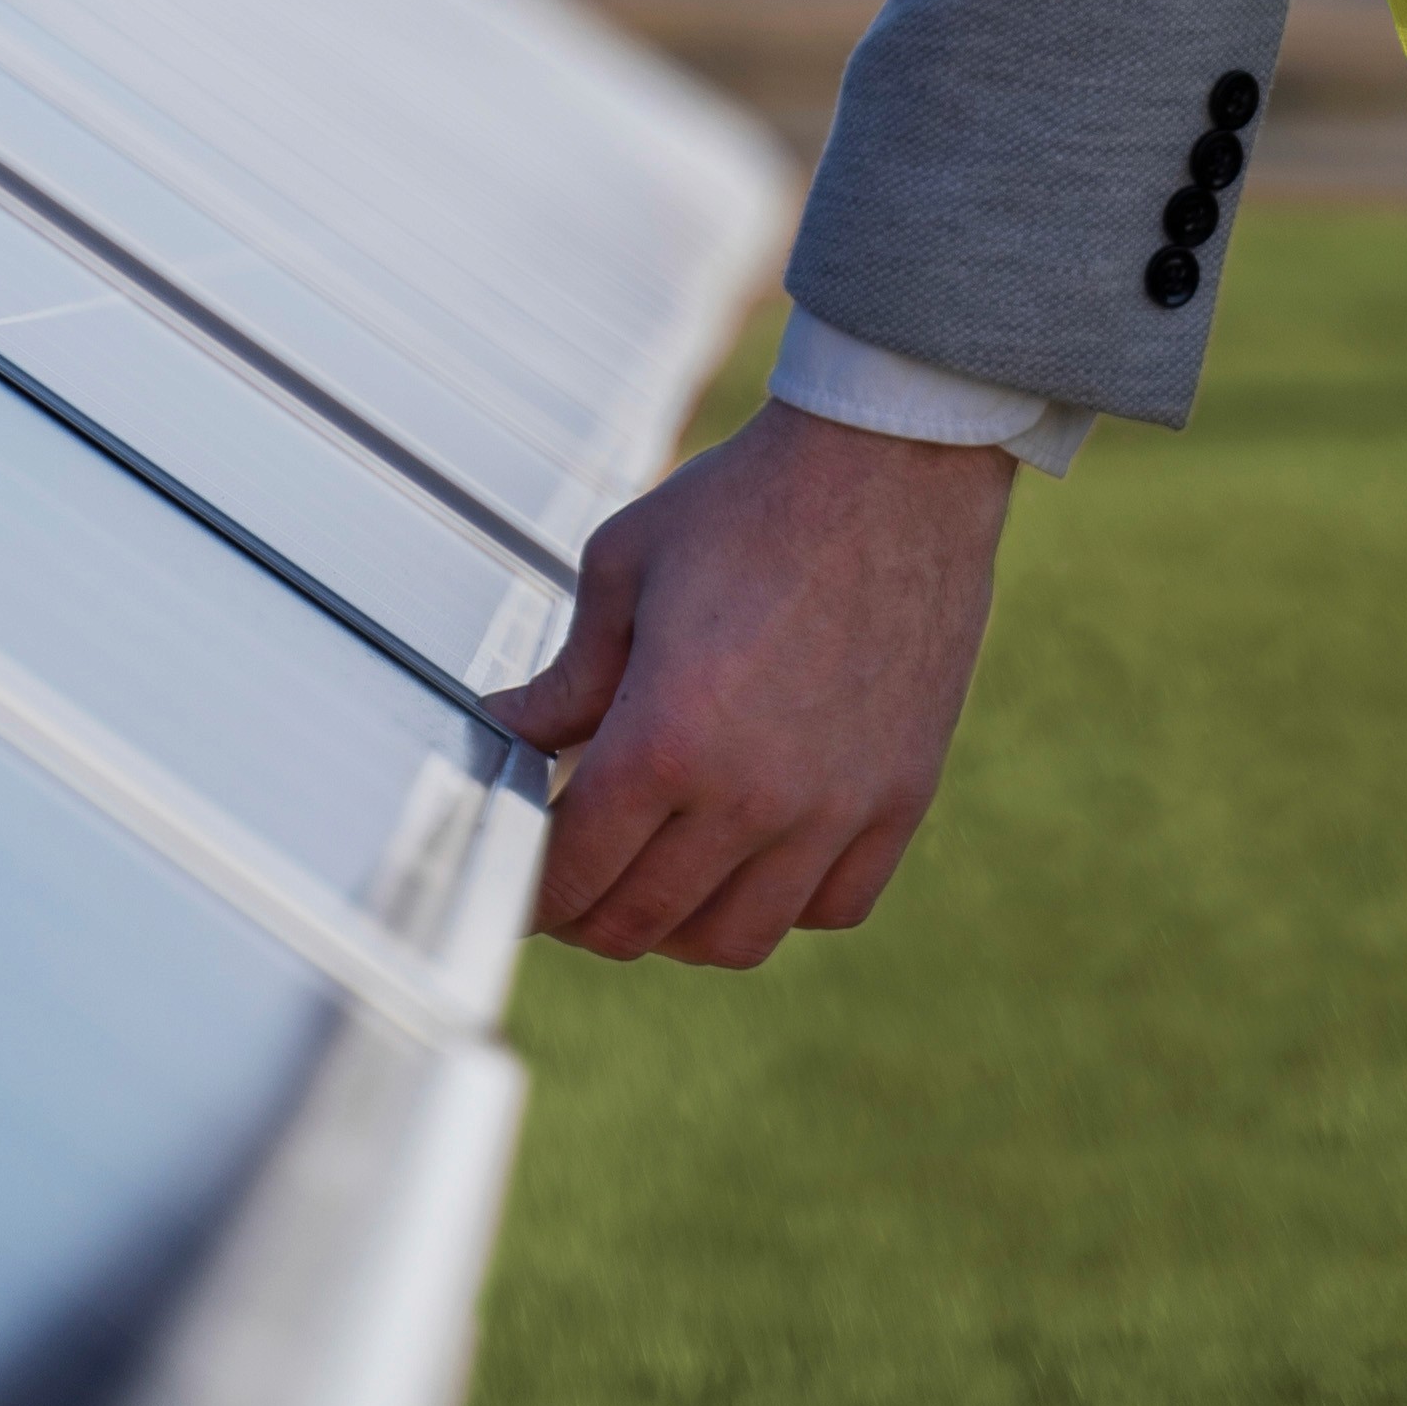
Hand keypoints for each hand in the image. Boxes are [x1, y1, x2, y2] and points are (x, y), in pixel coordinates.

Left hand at [482, 394, 1015, 966]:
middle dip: (587, 916)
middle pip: (643, 921)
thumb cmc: (746, 502)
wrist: (890, 467)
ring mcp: (834, 810)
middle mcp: (751, 798)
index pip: (575, 869)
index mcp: (666, 738)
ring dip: (678, 927)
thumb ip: (567, 676)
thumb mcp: (623, 569)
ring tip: (652, 880)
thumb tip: (505, 728)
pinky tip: (751, 858)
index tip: (518, 886)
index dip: (532, 893)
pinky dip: (781, 903)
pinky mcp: (900, 800)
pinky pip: (831, 906)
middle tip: (569, 884)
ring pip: (736, 938)